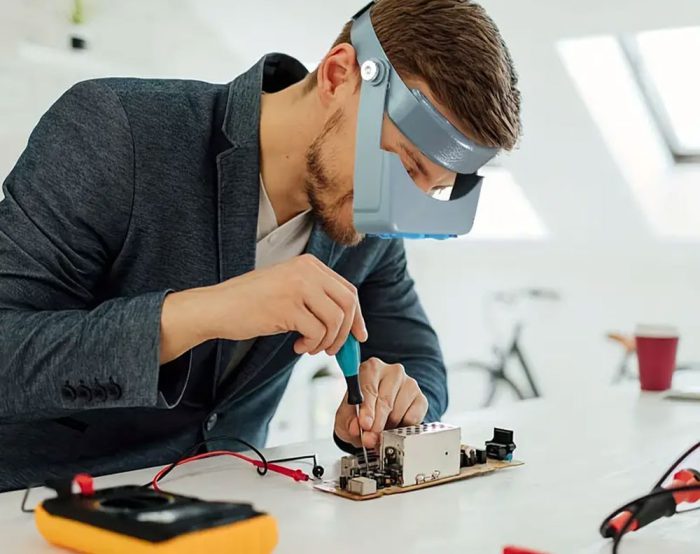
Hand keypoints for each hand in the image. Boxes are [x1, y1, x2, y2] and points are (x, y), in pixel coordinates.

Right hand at [159, 254, 367, 363]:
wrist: (218, 307)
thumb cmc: (251, 302)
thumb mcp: (288, 287)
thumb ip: (316, 297)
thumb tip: (348, 325)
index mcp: (309, 264)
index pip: (348, 290)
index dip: (357, 316)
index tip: (358, 335)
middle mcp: (307, 271)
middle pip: (348, 304)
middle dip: (346, 332)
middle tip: (333, 348)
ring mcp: (298, 287)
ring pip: (335, 320)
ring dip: (326, 341)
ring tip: (309, 346)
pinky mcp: (288, 307)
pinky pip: (317, 332)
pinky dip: (311, 345)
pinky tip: (297, 345)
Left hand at [334, 357, 427, 448]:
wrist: (378, 416)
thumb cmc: (361, 411)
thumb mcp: (346, 416)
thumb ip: (348, 420)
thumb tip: (355, 428)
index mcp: (370, 369)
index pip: (369, 388)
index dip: (366, 409)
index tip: (364, 424)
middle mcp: (392, 372)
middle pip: (385, 400)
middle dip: (376, 424)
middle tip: (370, 438)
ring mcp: (409, 384)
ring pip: (398, 411)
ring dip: (387, 428)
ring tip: (380, 430)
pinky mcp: (421, 399)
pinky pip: (412, 419)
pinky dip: (401, 429)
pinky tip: (394, 426)